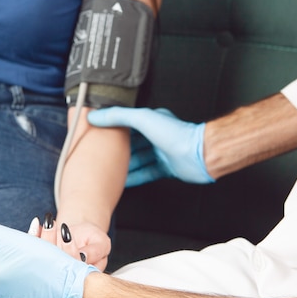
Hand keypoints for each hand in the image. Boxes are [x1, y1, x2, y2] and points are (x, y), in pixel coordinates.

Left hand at [30, 214, 110, 271]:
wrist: (82, 236)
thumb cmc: (94, 241)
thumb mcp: (101, 243)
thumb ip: (95, 251)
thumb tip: (82, 256)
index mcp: (82, 277)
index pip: (74, 269)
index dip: (69, 252)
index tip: (67, 235)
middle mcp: (65, 277)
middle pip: (56, 263)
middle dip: (53, 243)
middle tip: (54, 225)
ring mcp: (51, 269)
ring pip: (43, 257)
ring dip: (44, 238)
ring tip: (48, 223)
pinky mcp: (41, 259)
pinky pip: (34, 250)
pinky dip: (33, 235)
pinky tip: (37, 223)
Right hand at [88, 107, 214, 185]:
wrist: (199, 154)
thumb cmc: (178, 134)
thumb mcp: (143, 119)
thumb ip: (119, 116)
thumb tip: (97, 116)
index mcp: (152, 120)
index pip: (127, 123)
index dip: (112, 128)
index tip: (98, 133)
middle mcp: (157, 135)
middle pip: (132, 144)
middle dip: (117, 150)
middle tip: (100, 155)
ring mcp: (161, 152)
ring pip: (138, 160)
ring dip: (124, 166)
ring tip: (108, 171)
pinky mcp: (166, 168)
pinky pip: (146, 173)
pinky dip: (134, 178)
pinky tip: (123, 182)